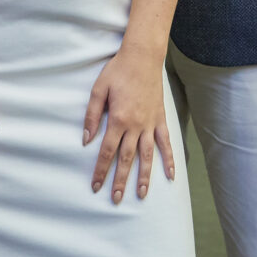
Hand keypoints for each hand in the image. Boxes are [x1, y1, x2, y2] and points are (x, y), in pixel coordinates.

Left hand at [83, 45, 174, 204]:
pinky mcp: (160, 119)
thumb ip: (91, 115)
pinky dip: (169, 159)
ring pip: (147, 156)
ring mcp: (150, 123)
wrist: (142, 56)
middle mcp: (135, 125)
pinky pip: (166, 143)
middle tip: (116, 199)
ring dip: (144, 177)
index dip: (101, 171)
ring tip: (141, 195)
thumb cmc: (118, 71)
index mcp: (118, 119)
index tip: (96, 186)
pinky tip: (170, 175)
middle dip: (120, 181)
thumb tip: (86, 140)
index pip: (107, 152)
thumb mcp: (98, 89)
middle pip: (126, 159)